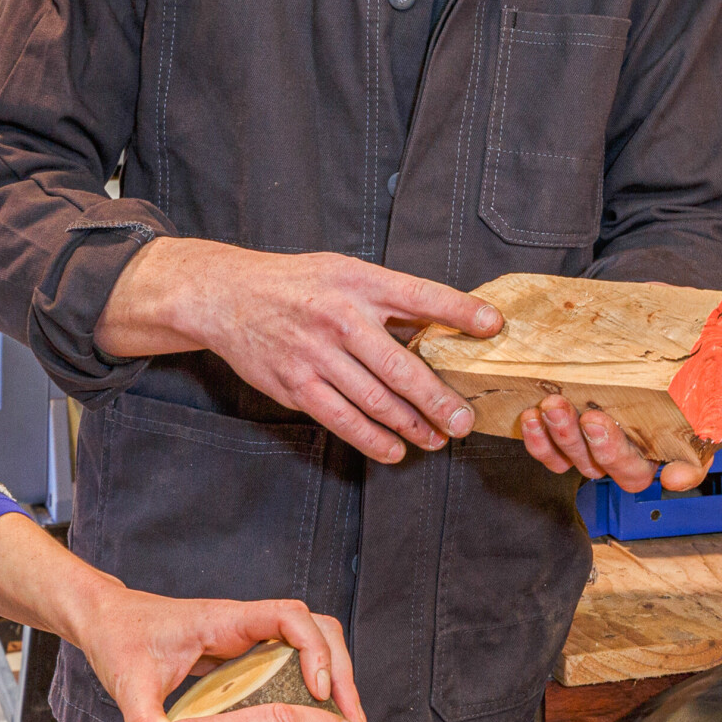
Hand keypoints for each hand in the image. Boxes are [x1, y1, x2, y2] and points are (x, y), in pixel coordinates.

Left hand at [75, 588, 365, 721]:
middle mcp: (246, 623)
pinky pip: (297, 660)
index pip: (290, 616)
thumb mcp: (129, 681)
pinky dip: (316, 686)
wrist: (108, 620)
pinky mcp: (246, 653)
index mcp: (224, 620)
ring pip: (315, 643)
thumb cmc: (119, 639)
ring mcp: (250, 637)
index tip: (317, 691)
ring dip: (337, 678)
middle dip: (342, 672)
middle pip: (318, 630)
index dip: (313, 649)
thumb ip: (144, 717)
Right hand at [95, 238, 503, 462]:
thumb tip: (449, 322)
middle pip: (400, 366)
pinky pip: (342, 420)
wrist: (227, 295)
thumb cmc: (298, 284)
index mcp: (359, 281)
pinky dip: (372, 440)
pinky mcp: (295, 384)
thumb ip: (390, 298)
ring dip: (412, 426)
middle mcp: (339, 317)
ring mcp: (315, 354)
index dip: (460, 310)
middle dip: (439, 398)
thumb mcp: (345, 272)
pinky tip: (394, 449)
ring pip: (374, 401)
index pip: (419, 295)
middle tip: (465, 421)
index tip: (494, 326)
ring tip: (437, 440)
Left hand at [518, 394, 705, 493]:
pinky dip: (537, 438)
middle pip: (603, 467)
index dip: (620, 457)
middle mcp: (620, 454)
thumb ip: (702, 440)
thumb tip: (674, 479)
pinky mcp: (566, 434)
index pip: (637, 473)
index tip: (604, 426)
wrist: (679, 349)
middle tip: (588, 416)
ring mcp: (590, 445)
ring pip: (572, 459)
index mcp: (654, 452)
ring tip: (553, 407)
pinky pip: (548, 450)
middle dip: (593, 444)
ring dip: (560, 436)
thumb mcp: (710, 403)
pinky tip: (532, 416)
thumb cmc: (695, 377)